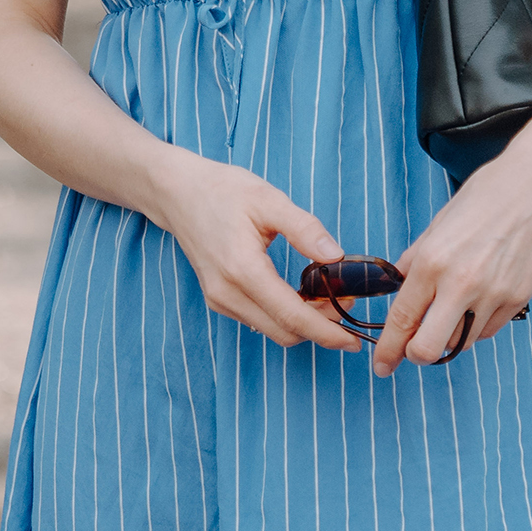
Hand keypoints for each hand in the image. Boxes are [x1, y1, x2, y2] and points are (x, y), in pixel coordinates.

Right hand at [152, 150, 362, 352]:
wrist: (179, 193)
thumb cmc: (223, 190)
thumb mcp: (268, 199)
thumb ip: (304, 228)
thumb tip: (336, 256)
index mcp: (242, 269)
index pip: (292, 316)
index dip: (326, 331)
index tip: (352, 339)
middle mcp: (227, 293)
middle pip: (284, 332)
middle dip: (320, 327)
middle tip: (346, 302)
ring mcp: (220, 300)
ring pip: (271, 330)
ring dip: (303, 323)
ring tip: (327, 296)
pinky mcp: (218, 299)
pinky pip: (258, 320)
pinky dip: (283, 316)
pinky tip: (299, 294)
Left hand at [371, 142, 531, 375]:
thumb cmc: (485, 195)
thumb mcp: (438, 222)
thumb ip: (415, 259)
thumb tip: (397, 287)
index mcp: (433, 261)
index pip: (402, 319)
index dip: (388, 349)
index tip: (382, 366)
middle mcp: (461, 283)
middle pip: (428, 349)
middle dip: (415, 354)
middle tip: (412, 348)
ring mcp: (493, 295)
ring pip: (461, 343)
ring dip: (448, 336)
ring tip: (451, 309)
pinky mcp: (518, 299)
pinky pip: (488, 329)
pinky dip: (476, 325)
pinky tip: (476, 301)